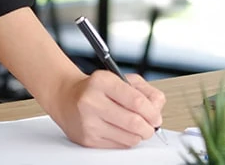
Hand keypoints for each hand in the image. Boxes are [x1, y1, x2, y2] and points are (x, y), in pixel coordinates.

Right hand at [46, 70, 165, 147]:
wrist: (66, 97)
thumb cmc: (96, 88)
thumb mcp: (120, 78)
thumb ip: (143, 90)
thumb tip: (157, 106)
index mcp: (102, 81)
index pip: (135, 100)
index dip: (151, 111)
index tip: (156, 116)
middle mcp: (93, 101)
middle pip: (133, 122)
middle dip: (148, 127)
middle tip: (151, 125)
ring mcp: (89, 122)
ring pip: (128, 137)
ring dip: (139, 135)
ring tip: (137, 127)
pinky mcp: (87, 139)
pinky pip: (118, 146)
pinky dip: (126, 140)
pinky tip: (123, 130)